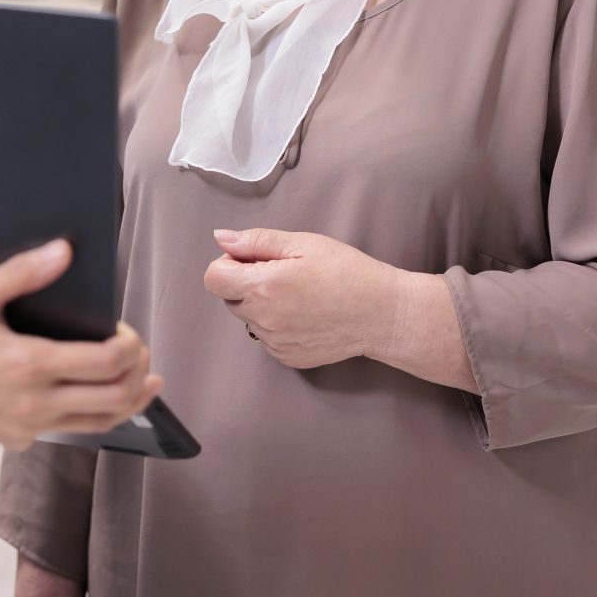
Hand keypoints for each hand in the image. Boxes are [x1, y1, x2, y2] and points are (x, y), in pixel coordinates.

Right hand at [0, 240, 162, 449]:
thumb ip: (22, 272)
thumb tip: (64, 252)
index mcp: (29, 364)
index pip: (107, 362)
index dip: (131, 345)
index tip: (126, 329)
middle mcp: (35, 402)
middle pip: (116, 398)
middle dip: (139, 373)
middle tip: (141, 352)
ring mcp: (30, 426)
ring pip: (101, 423)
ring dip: (129, 401)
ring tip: (144, 381)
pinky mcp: (20, 440)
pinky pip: (70, 429)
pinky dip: (93, 413)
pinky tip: (94, 393)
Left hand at [202, 228, 405, 368]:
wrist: (383, 314)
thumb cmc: (348, 273)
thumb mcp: (303, 244)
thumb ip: (257, 241)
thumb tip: (221, 238)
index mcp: (264, 287)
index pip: (213, 278)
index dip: (228, 263)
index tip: (253, 259)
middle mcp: (264, 320)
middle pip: (229, 297)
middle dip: (245, 282)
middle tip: (282, 273)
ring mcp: (275, 343)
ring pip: (248, 318)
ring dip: (261, 304)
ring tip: (298, 294)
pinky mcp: (287, 358)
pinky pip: (266, 337)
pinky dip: (276, 324)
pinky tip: (305, 314)